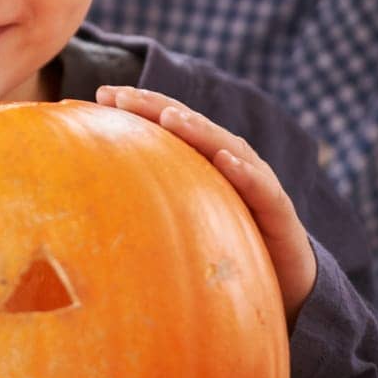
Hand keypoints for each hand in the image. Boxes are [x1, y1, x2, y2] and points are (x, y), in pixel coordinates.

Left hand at [95, 86, 315, 323]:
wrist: (287, 282)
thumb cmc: (226, 245)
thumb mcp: (183, 222)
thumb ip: (150, 207)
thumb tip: (90, 204)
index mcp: (203, 161)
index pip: (168, 125)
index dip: (139, 106)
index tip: (102, 94)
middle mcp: (229, 161)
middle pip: (191, 126)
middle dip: (158, 107)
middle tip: (123, 95)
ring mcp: (256, 181)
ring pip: (224, 146)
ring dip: (198, 129)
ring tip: (171, 117)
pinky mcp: (278, 210)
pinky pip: (261, 188)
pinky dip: (244, 171)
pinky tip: (224, 159)